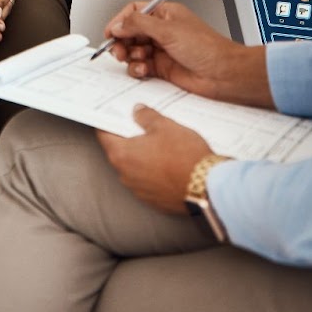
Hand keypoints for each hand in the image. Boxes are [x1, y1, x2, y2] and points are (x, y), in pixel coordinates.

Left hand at [95, 106, 213, 215]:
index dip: (108, 122)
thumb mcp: (165, 126)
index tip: (113, 115)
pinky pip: (148, 181)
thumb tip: (138, 111)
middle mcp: (125, 175)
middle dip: (128, 138)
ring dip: (142, 156)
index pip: (104, 135)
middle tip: (140, 124)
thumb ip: (147, 116)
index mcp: (122, 155)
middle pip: (119, 152)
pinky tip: (167, 162)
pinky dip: (153, 172)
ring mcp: (139, 190)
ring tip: (159, 143)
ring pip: (134, 168)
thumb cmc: (184, 155)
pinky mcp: (154, 200)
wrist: (207, 187)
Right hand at [103, 1, 247, 100]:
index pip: (134, 12)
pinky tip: (144, 70)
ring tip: (136, 60)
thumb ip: (139, 24)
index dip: (120, 21)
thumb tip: (119, 24)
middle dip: (122, 41)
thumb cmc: (208, 48)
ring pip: (133, 50)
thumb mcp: (169, 30)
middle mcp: (162, 30)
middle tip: (118, 51)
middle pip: (130, 32)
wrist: (223, 74)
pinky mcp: (162, 68)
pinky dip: (138, 68)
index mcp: (165, 14)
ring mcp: (162, 49)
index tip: (110, 33)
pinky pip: (141, 66)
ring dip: (130, 56)